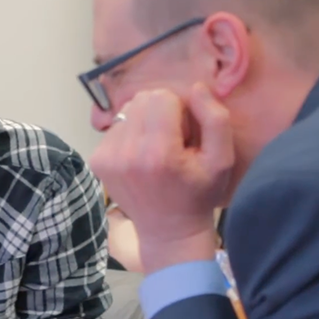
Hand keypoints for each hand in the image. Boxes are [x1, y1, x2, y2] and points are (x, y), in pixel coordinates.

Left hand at [90, 83, 233, 271]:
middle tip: (173, 139)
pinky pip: (115, 127)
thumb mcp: (222, 159)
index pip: (163, 96)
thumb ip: (215, 119)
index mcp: (158, 152)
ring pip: (127, 111)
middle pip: (142, 99)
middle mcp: (127, 153)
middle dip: (161, 111)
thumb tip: (195, 88)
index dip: (180, 108)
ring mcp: (107, 157)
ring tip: (157, 148)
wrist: (167, 231)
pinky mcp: (97, 161)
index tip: (186, 132)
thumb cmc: (198, 193)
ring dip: (144, 122)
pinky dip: (129, 134)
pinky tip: (141, 156)